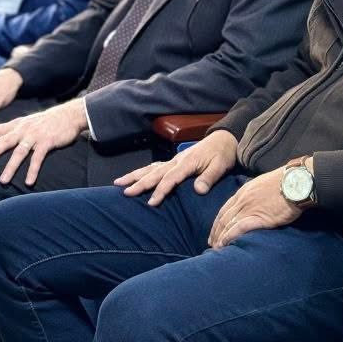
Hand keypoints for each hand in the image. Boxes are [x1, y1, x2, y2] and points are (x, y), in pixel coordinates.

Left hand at [0, 99, 88, 185]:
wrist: (68, 115)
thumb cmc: (45, 122)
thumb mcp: (26, 123)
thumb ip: (12, 131)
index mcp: (16, 125)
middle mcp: (23, 130)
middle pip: (4, 141)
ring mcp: (35, 136)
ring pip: (20, 152)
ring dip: (11, 167)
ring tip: (3, 180)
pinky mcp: (47, 142)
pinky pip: (38, 158)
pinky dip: (33, 170)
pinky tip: (29, 182)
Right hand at [115, 130, 238, 206]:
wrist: (223, 139)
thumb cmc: (222, 154)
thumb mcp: (220, 166)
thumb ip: (209, 178)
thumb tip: (198, 191)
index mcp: (187, 163)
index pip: (171, 178)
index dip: (161, 190)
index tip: (151, 202)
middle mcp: (176, 160)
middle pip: (155, 173)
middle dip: (139, 183)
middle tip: (125, 192)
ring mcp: (174, 160)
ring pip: (151, 168)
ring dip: (135, 175)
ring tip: (119, 183)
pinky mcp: (174, 161)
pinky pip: (155, 167)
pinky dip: (143, 172)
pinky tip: (134, 177)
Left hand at [207, 168, 301, 249]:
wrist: (295, 182)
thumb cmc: (284, 182)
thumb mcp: (263, 184)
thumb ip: (254, 194)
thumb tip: (254, 203)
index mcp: (243, 192)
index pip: (225, 209)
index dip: (218, 222)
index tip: (215, 231)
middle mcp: (243, 200)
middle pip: (223, 218)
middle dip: (216, 232)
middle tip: (211, 243)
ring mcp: (249, 208)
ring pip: (228, 224)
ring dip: (220, 237)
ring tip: (216, 248)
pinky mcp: (259, 217)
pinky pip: (239, 228)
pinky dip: (229, 237)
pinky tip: (225, 244)